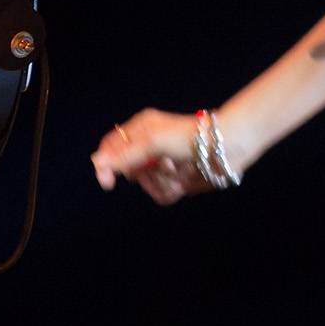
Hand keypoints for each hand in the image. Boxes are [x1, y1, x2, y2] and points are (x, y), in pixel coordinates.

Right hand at [90, 108, 233, 203]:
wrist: (226, 149)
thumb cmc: (191, 138)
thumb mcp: (153, 142)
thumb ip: (124, 154)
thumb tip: (97, 162)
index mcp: (141, 130)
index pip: (111, 148)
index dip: (106, 165)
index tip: (108, 183)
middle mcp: (149, 147)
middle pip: (128, 172)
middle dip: (146, 174)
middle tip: (166, 165)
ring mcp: (163, 165)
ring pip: (146, 186)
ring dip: (162, 182)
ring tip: (179, 171)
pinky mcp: (176, 180)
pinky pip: (161, 195)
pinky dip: (172, 191)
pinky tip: (184, 180)